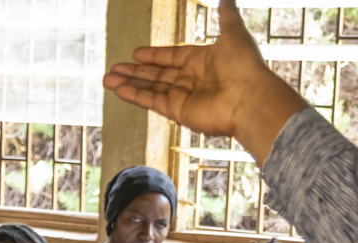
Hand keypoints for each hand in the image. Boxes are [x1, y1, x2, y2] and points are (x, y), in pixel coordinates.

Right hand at [102, 0, 307, 165]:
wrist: (250, 98)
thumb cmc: (245, 66)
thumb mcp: (234, 33)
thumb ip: (226, 15)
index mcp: (203, 61)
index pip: (172, 56)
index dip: (154, 55)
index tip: (136, 53)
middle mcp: (191, 80)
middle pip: (157, 74)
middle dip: (134, 71)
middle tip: (114, 68)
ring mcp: (183, 97)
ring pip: (150, 88)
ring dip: (129, 83)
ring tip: (107, 79)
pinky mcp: (177, 112)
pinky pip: (151, 101)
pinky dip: (134, 95)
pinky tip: (118, 89)